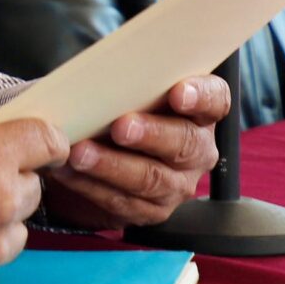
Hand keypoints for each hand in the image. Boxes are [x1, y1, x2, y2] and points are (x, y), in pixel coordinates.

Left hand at [35, 75, 227, 232]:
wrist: (96, 155)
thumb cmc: (111, 108)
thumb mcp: (121, 88)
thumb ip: (120, 78)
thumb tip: (92, 72)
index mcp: (199, 110)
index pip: (216, 100)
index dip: (201, 96)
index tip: (178, 92)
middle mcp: (198, 148)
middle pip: (185, 142)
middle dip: (151, 134)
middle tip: (120, 127)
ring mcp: (178, 183)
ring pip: (152, 178)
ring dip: (112, 165)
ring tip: (80, 153)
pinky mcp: (153, 211)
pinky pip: (124, 201)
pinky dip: (92, 186)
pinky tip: (68, 171)